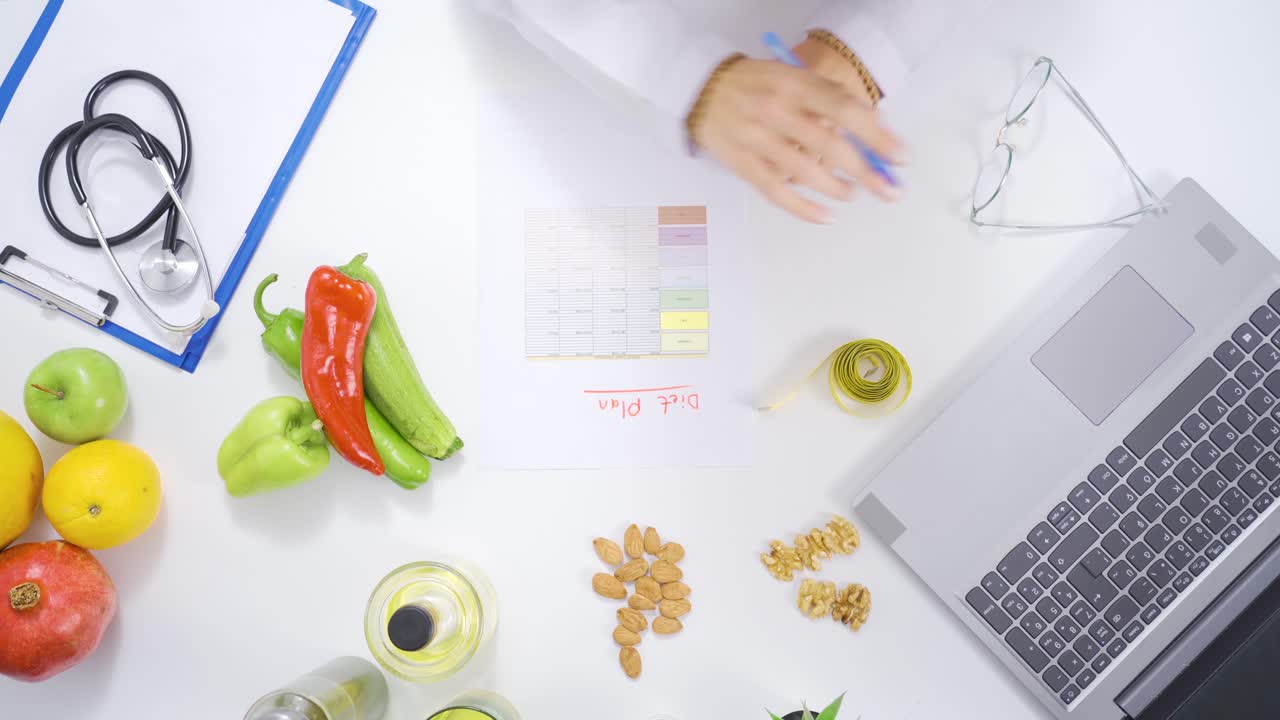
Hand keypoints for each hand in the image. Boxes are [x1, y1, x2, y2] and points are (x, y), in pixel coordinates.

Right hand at [692, 54, 903, 223]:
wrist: (703, 90)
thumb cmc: (758, 85)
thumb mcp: (793, 77)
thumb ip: (829, 100)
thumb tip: (874, 134)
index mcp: (795, 84)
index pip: (845, 110)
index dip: (877, 135)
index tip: (900, 156)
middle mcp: (777, 110)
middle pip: (830, 146)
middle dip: (865, 172)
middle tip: (888, 190)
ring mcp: (757, 139)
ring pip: (805, 172)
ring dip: (836, 188)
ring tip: (851, 194)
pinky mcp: (742, 164)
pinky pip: (777, 193)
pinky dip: (803, 209)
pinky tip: (825, 216)